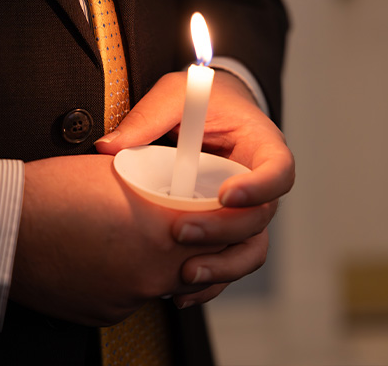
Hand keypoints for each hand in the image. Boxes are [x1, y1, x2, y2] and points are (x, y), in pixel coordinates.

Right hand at [9, 154, 222, 325]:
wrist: (2, 229)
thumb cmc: (50, 194)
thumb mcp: (116, 175)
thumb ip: (158, 189)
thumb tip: (173, 195)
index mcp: (161, 230)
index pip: (218, 231)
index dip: (220, 221)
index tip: (215, 214)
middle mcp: (152, 272)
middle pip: (200, 265)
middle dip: (197, 247)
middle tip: (180, 229)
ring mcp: (128, 297)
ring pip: (165, 283)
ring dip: (161, 265)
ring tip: (134, 240)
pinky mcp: (106, 313)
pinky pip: (133, 297)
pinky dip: (129, 281)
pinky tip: (108, 259)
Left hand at [95, 70, 294, 306]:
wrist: (206, 113)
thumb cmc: (199, 101)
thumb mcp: (175, 95)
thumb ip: (148, 117)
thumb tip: (107, 148)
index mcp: (260, 147)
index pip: (280, 171)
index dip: (261, 188)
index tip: (226, 195)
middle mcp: (259, 186)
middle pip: (261, 220)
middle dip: (223, 232)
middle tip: (180, 232)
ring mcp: (243, 212)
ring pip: (249, 250)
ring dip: (221, 268)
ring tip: (184, 277)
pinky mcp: (224, 231)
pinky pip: (225, 260)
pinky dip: (209, 282)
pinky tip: (179, 293)